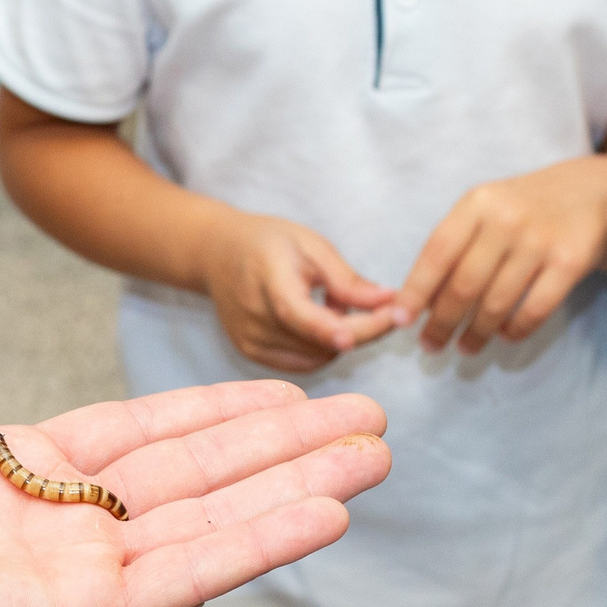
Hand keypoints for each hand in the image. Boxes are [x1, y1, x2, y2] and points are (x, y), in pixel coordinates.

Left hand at [0, 313, 391, 606]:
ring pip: (213, 521)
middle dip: (286, 446)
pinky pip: (188, 573)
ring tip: (377, 453)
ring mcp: (76, 579)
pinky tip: (328, 511)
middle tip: (371, 419)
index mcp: (13, 476)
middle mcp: (58, 529)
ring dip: (298, 485)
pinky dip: (261, 541)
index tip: (289, 390)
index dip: (218, 411)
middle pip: (200, 476)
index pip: (143, 438)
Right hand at [197, 212, 404, 373]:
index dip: (332, 327)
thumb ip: (347, 279)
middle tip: (372, 301)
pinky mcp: (251, 354)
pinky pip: (302, 363)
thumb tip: (389, 302)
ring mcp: (249, 340)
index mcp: (267, 278)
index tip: (372, 328)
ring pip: (316, 357)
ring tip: (329, 304)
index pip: (297, 312)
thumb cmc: (269, 243)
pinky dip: (321, 347)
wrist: (217, 255)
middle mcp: (253, 315)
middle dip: (360, 328)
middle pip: (316, 340)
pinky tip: (315, 320)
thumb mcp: (312, 246)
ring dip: (338, 338)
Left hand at [394, 159, 606, 353]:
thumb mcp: (485, 210)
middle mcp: (506, 219)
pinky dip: (515, 330)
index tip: (401, 320)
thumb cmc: (522, 209)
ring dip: (476, 333)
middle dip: (442, 322)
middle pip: (464, 284)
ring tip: (465, 347)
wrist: (590, 192)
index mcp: (477, 204)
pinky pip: (535, 309)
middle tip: (430, 345)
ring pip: (497, 302)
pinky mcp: (571, 261)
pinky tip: (504, 336)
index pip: (437, 253)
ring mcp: (541, 240)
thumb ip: (455, 246)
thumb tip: (420, 301)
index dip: (416, 290)